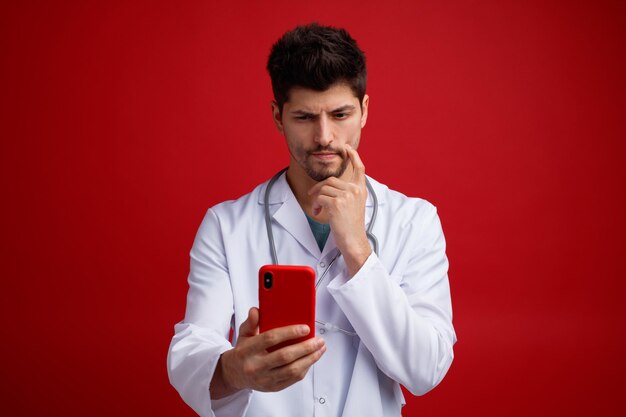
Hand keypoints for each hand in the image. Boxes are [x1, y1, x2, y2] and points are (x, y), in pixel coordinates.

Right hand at [211, 308, 325, 397]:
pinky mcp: (273, 387)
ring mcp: (265, 379)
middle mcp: (256, 367)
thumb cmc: (243, 352)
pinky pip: (293, 379)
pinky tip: (311, 359)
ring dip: (310, 359)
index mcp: (247, 351)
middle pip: (285, 356)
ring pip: (292, 370)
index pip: (270, 339)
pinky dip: (305, 368)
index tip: (305, 328)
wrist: (235, 374)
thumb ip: (251, 322)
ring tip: (320, 349)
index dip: (289, 332)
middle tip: (318, 340)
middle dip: (305, 347)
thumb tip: (256, 311)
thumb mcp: (243, 334)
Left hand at [307, 144, 371, 275]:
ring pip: (323, 189)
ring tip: (318, 209)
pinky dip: (316, 205)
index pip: (359, 168)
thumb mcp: (354, 206)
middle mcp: (355, 190)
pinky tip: (318, 213)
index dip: (353, 156)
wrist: (353, 241)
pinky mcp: (337, 203)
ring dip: (316, 199)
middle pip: (331, 180)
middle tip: (313, 197)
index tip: (346, 148)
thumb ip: (348, 193)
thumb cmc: (351, 226)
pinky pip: (320, 197)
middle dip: (319, 188)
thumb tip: (331, 185)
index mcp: (361, 190)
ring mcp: (347, 196)